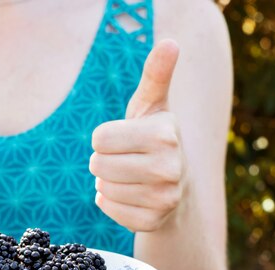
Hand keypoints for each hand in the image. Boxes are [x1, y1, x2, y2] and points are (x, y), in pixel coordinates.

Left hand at [89, 39, 184, 231]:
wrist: (177, 186)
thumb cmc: (154, 138)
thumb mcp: (153, 105)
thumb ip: (156, 74)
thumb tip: (170, 42)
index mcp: (165, 134)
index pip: (99, 138)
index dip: (104, 138)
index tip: (124, 139)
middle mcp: (170, 167)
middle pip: (98, 164)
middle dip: (103, 161)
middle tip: (124, 160)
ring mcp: (164, 198)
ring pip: (102, 187)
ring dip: (106, 182)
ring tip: (128, 177)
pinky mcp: (153, 221)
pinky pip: (108, 208)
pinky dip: (109, 202)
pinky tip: (128, 195)